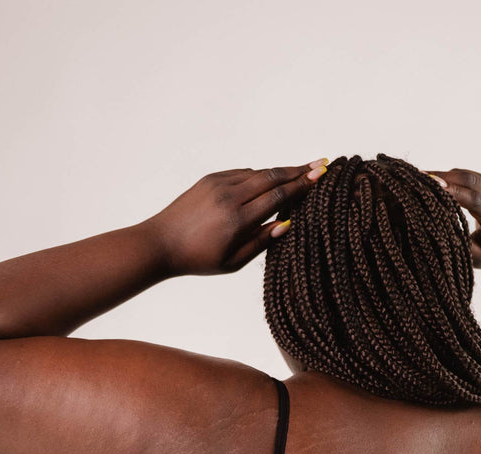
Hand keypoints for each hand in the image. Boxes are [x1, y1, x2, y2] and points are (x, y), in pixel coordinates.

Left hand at [146, 160, 327, 275]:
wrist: (161, 243)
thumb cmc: (199, 259)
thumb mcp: (233, 262)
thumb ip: (261, 242)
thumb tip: (287, 224)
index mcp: (237, 220)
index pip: (277, 196)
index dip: (301, 185)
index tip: (319, 174)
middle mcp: (229, 197)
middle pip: (271, 177)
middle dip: (297, 170)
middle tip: (319, 164)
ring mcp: (218, 184)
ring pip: (257, 172)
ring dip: (280, 171)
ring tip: (300, 170)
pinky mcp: (210, 179)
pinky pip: (241, 173)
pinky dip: (259, 175)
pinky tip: (270, 179)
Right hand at [423, 168, 480, 271]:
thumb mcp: (480, 259)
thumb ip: (464, 249)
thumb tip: (440, 237)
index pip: (476, 202)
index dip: (456, 193)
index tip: (434, 189)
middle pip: (471, 182)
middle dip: (445, 179)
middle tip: (418, 179)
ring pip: (467, 175)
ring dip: (443, 175)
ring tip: (418, 178)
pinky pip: (465, 175)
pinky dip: (447, 175)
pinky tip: (430, 179)